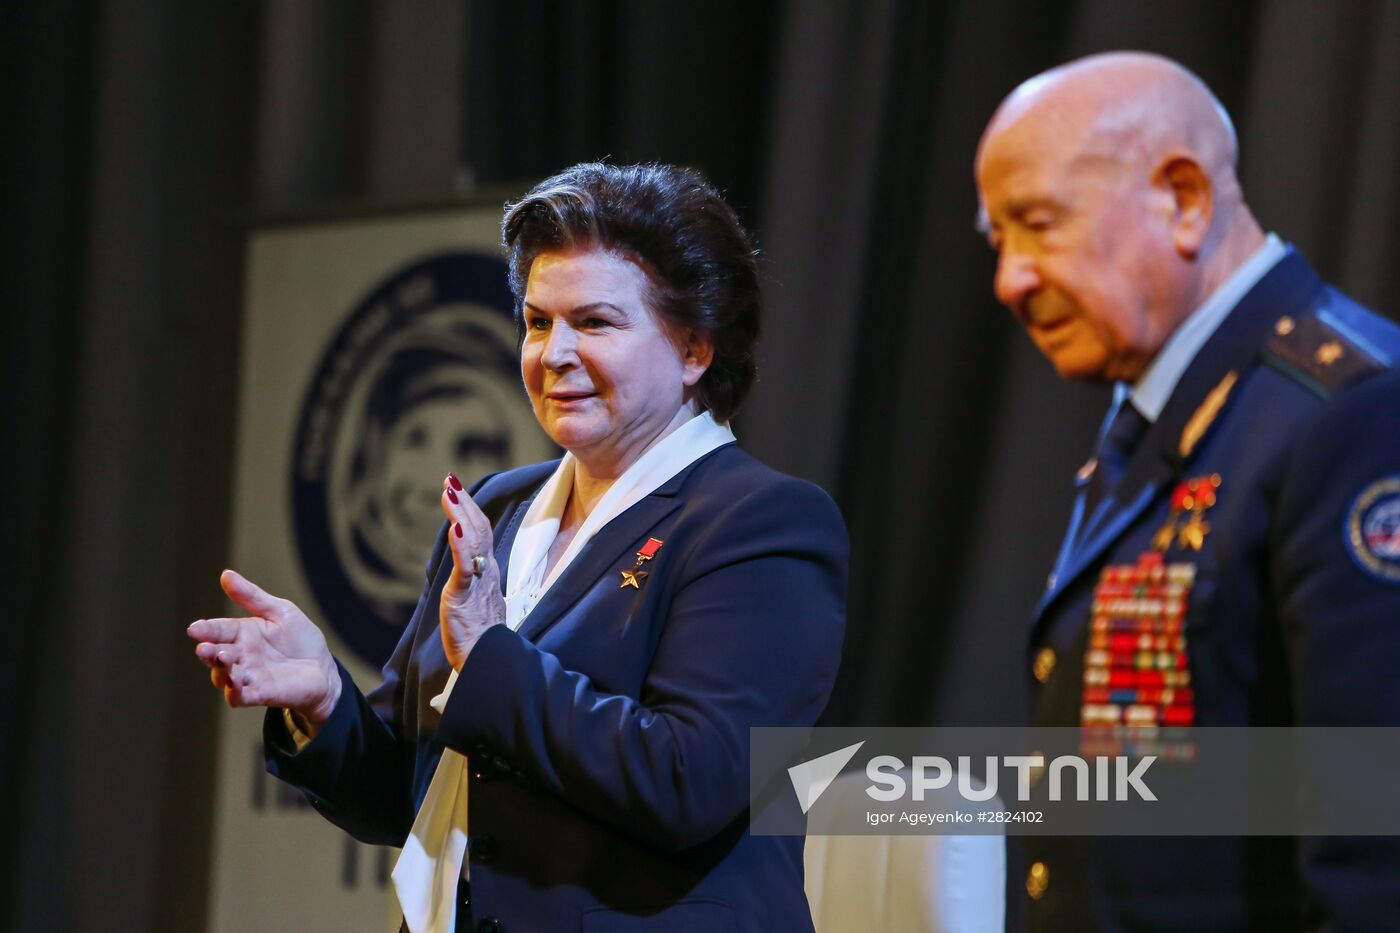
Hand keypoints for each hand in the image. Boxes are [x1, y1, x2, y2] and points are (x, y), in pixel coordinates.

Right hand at [187, 569, 342, 731]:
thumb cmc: (299, 638)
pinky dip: (235, 692)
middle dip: (208, 651)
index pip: (218, 630)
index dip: (206, 629)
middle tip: (204, 647)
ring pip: (224, 676)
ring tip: (223, 658)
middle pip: (215, 655)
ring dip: (220, 670)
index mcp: (242, 633)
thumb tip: (225, 574)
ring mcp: (247, 676)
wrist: (322, 667)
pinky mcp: (260, 694)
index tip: (195, 628)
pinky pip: (240, 697)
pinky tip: (234, 685)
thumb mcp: (279, 611)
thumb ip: (252, 596)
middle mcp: (239, 656)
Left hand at [439, 472, 506, 669]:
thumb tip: (471, 571)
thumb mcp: (480, 603)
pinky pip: (464, 565)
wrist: (486, 663)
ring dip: (461, 512)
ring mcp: (477, 582)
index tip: (457, 489)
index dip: (470, 509)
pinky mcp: (465, 594)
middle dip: (464, 502)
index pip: (481, 533)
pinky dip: (461, 543)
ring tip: (451, 491)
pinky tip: (456, 525)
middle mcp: (486, 572)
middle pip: (478, 528)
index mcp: (488, 573)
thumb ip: (476, 583)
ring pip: (472, 539)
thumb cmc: (482, 639)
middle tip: (451, 480)